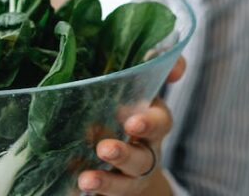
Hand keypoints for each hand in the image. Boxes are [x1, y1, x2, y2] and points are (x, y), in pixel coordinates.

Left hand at [77, 56, 186, 195]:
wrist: (128, 164)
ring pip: (124, 183)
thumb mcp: (139, 87)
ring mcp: (127, 176)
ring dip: (106, 182)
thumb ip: (154, 65)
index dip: (149, 122)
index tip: (131, 121)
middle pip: (142, 158)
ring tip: (86, 179)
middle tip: (104, 149)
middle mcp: (144, 152)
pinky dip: (90, 192)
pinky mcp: (110, 189)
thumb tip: (176, 65)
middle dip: (125, 154)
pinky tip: (72, 189)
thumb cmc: (128, 112)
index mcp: (151, 123)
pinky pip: (102, 195)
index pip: (160, 122)